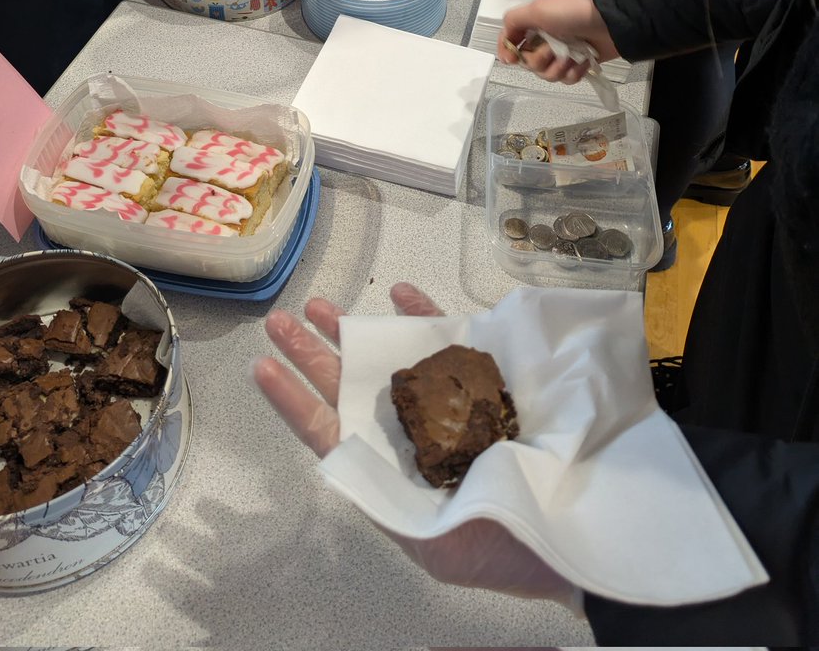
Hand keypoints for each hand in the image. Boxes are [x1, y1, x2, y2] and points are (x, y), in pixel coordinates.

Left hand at [253, 283, 575, 605]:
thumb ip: (388, 499)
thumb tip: (341, 459)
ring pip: (391, 359)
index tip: (262, 369)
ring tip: (320, 304)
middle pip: (351, 388)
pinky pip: (451, 342)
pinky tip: (402, 291)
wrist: (577, 539)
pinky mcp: (487, 383)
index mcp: (391, 471)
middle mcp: (412, 434)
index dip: (295, 401)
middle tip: (280, 321)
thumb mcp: (435, 544)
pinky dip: (425, 314)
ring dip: (358, 329)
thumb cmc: (506, 547)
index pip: (330, 431)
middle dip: (313, 353)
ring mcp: (448, 404)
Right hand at [497, 0, 619, 83]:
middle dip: (540, 61)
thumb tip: (506, 50)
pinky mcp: (578, 64)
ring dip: (558, 68)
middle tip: (553, 50)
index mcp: (533, 26)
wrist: (610, 21)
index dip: (508, 53)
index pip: (511, 43)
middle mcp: (545, 40)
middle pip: (529, 64)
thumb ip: (513, 22)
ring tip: (572, 57)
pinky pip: (567, 78)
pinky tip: (583, 62)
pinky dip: (574, 71)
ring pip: (547, 75)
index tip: (512, 60)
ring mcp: (562, 54)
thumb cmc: (571, 14)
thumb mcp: (537, 9)